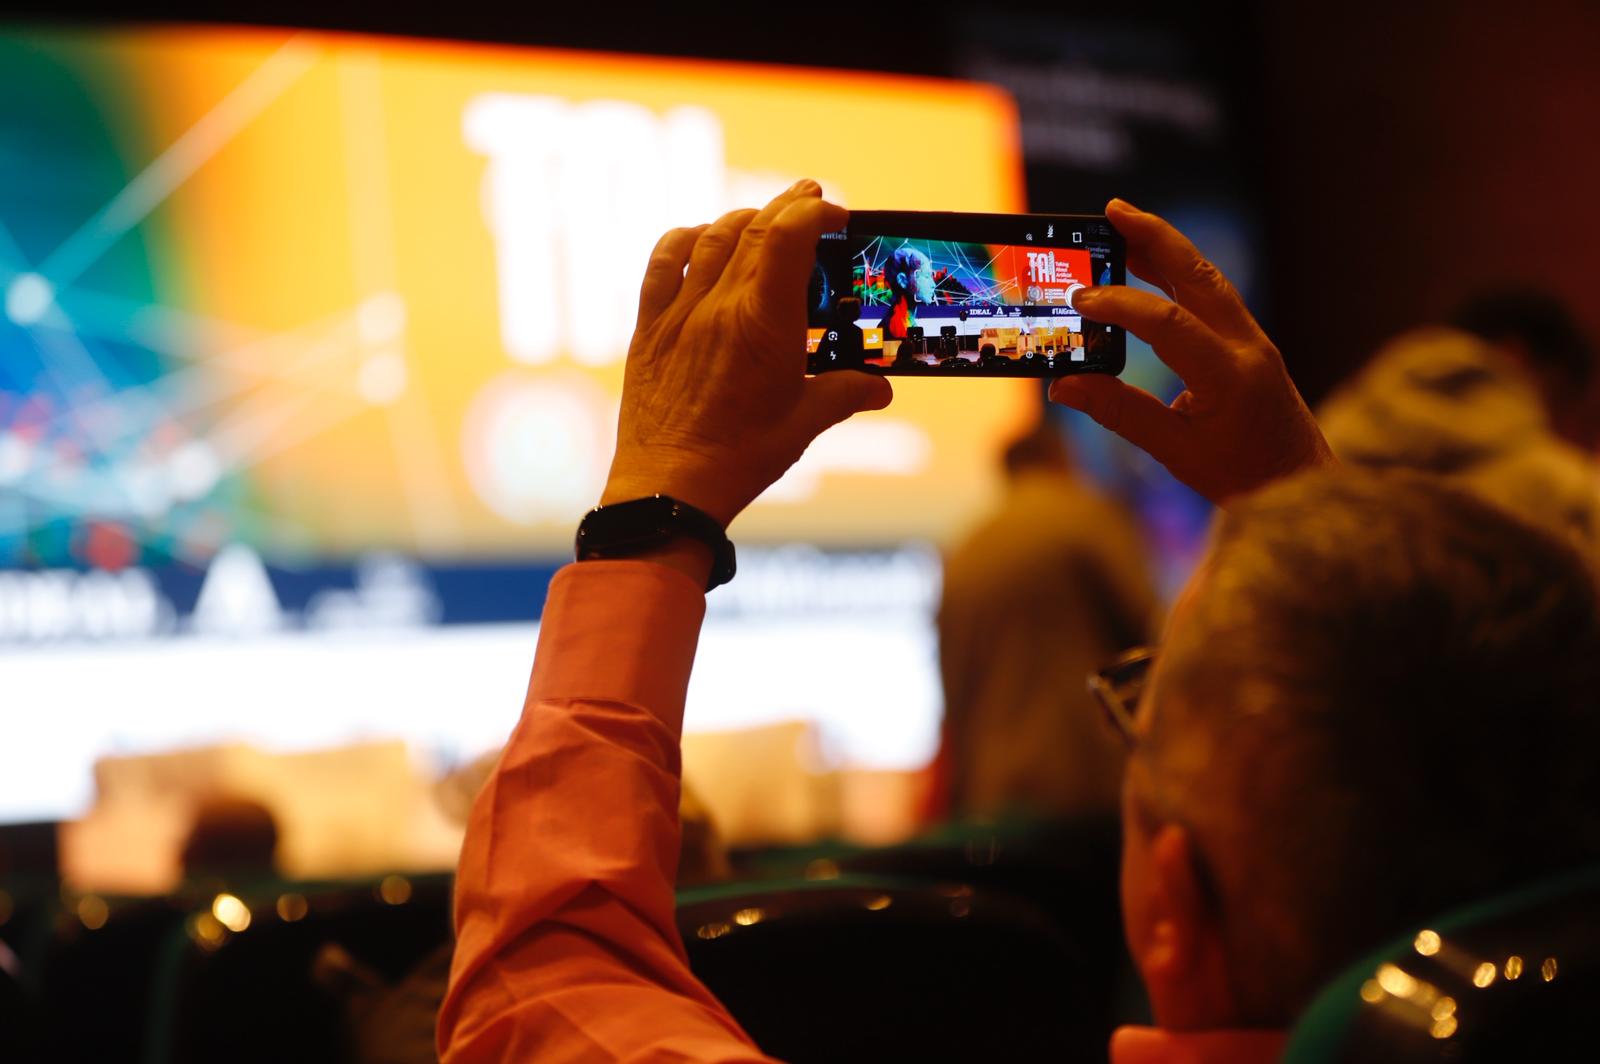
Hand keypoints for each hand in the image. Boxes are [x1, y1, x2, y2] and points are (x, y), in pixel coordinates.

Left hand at [602, 181, 892, 526]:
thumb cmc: (740, 458)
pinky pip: (663, 264)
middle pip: (753, 227)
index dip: (812, 211)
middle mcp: (719, 306)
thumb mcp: (805, 423)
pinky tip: (699, 240)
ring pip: (711, 238)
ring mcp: (680, 314)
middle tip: (808, 200)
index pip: (788, 235)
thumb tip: (879, 388)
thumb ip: (845, 394)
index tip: (833, 214)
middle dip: (785, 207)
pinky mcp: (650, 330)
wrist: (670, 488)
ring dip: (742, 219)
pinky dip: (685, 241)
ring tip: (763, 219)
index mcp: (764, 322)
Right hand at [1050, 199, 1333, 504]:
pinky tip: (1155, 267)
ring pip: (1209, 278)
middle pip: (1198, 275)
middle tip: (1112, 211)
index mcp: (1229, 376)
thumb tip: (1065, 387)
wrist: (1305, 486)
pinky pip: (1214, 296)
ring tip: (1125, 226)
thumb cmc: (1246, 478)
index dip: (1120, 305)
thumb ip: (1120, 414)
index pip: (1167, 322)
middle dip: (1154, 238)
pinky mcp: (1251, 344)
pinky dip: (1180, 275)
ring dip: (1167, 248)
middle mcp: (1248, 346)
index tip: (1080, 300)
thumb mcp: (1177, 453)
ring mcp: (1254, 341)